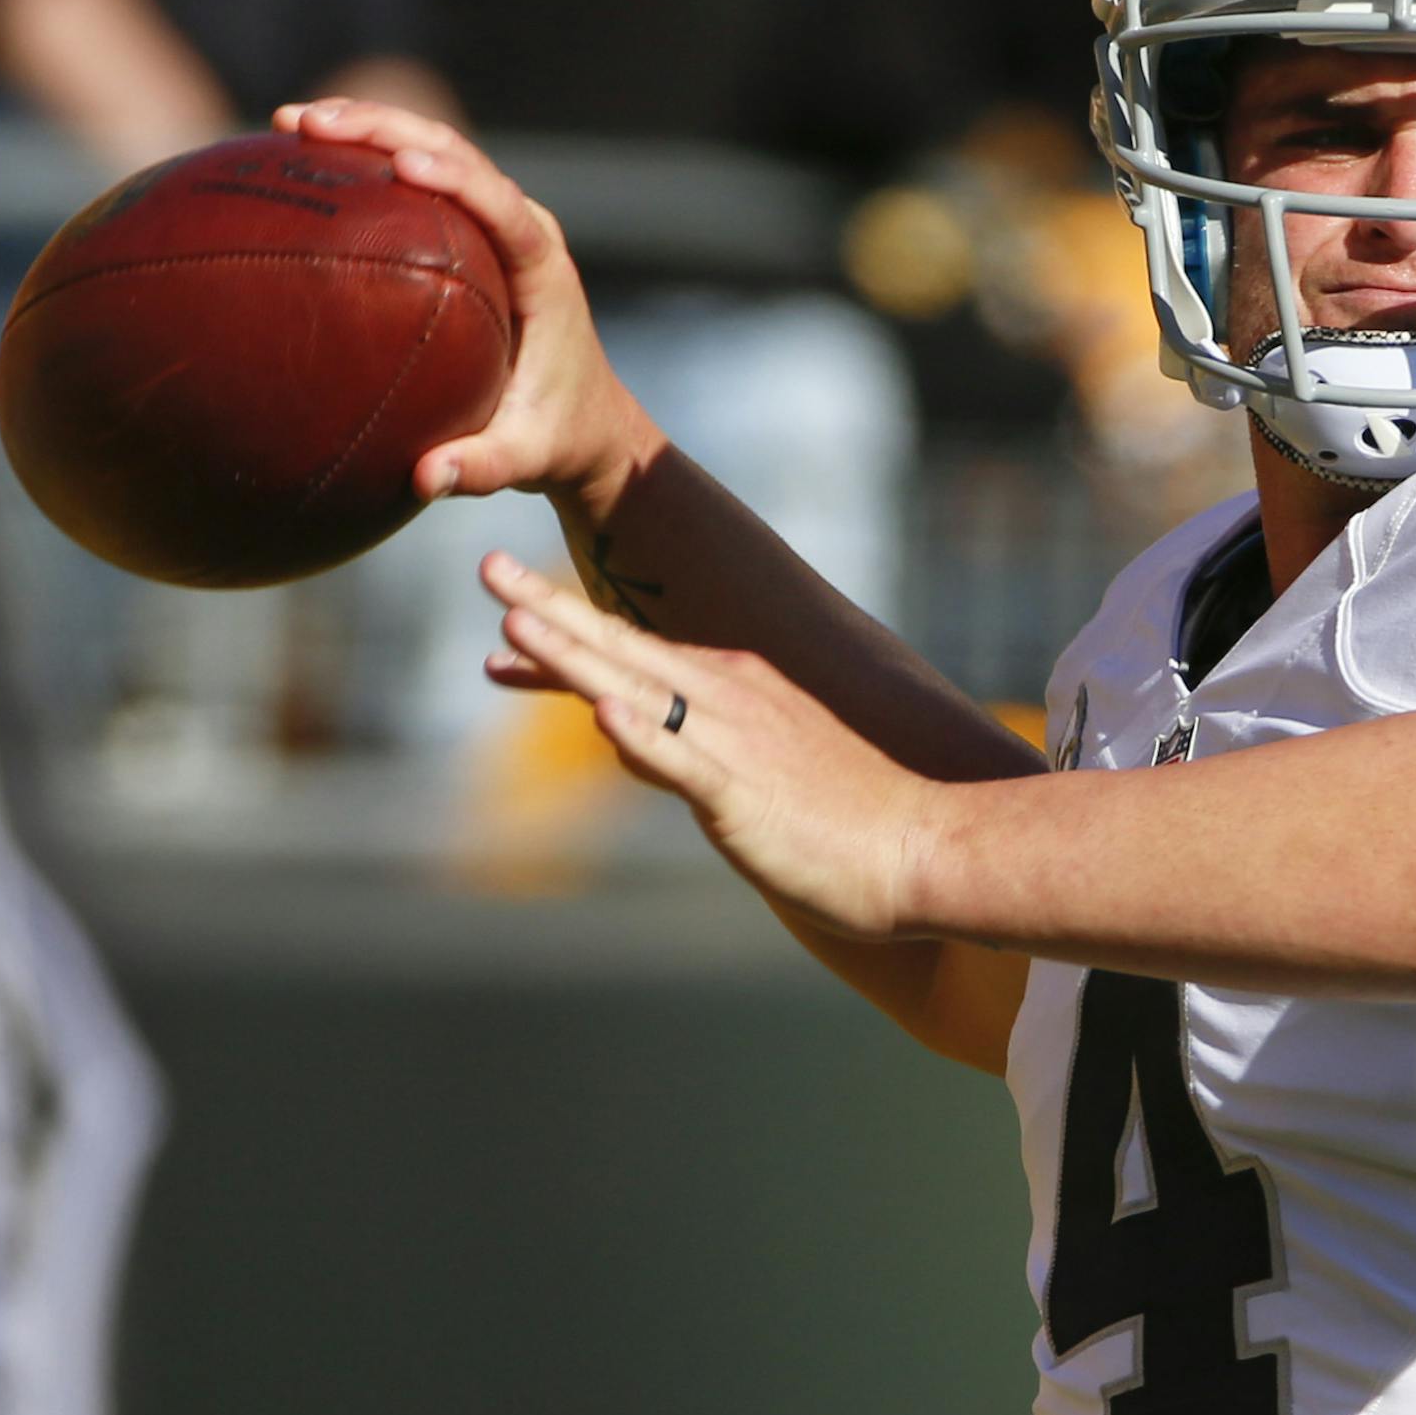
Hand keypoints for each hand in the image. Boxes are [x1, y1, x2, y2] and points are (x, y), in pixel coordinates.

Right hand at [271, 98, 647, 503]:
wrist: (589, 424)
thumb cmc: (559, 437)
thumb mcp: (526, 457)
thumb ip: (481, 466)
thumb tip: (426, 478)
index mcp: (544, 271)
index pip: (502, 204)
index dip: (455, 175)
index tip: (401, 161)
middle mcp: (524, 233)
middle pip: (457, 154)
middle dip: (385, 129)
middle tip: (309, 125)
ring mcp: (498, 225)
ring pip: (435, 149)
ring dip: (368, 129)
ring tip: (291, 124)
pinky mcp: (473, 231)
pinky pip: (420, 180)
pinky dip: (366, 160)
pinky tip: (302, 159)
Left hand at [481, 552, 933, 939]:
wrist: (927, 846)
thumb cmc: (853, 816)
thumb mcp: (761, 769)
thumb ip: (694, 753)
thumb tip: (632, 743)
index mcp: (733, 689)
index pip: (630, 658)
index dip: (562, 640)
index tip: (508, 623)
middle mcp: (727, 701)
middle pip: (619, 651)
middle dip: (548, 611)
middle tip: (488, 568)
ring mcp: (734, 744)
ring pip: (636, 692)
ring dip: (573, 656)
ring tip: (512, 623)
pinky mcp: (743, 797)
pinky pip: (684, 765)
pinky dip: (642, 739)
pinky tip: (603, 717)